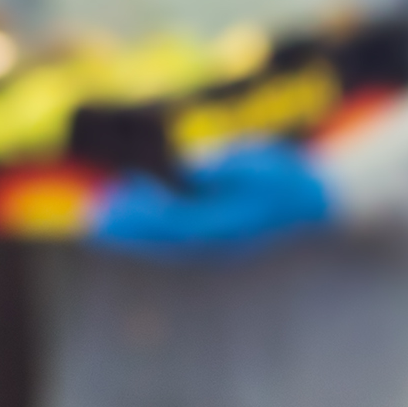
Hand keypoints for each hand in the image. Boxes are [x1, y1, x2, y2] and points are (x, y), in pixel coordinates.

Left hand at [89, 143, 335, 257]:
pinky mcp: (215, 235)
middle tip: (90, 217)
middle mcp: (217, 243)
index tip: (114, 204)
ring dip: (131, 229)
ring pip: (163, 242)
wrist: (317, 199)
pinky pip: (173, 234)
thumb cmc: (289, 177)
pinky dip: (149, 222)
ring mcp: (216, 243)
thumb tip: (189, 164)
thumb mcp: (263, 163)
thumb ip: (227, 164)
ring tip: (103, 207)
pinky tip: (133, 195)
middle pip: (160, 241)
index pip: (174, 226)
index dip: (141, 217)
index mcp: (227, 228)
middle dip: (125, 231)